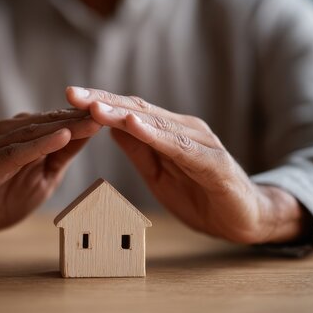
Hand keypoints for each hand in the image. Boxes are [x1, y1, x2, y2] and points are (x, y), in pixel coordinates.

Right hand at [0, 109, 100, 239]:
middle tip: (113, 108)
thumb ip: (60, 156)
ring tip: (95, 119)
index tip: (118, 112)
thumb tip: (87, 134)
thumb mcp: (41, 178)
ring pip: (36, 132)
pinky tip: (60, 137)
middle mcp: (9, 133)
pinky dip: (39, 144)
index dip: (88, 118)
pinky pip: (15, 152)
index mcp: (25, 136)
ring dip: (66, 125)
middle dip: (83, 116)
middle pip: (52, 121)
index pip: (61, 123)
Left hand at [66, 87, 311, 244]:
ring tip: (94, 107)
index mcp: (167, 132)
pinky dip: (156, 135)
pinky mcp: (212, 162)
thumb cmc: (201, 195)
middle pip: (138, 111)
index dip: (98, 104)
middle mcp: (183, 129)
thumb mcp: (158, 174)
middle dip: (102, 101)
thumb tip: (111, 126)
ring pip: (155, 124)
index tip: (68, 98)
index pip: (129, 112)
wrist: (244, 219)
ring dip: (122, 114)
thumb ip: (139, 149)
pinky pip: (180, 147)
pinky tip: (134, 126)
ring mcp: (199, 143)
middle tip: (71, 93)